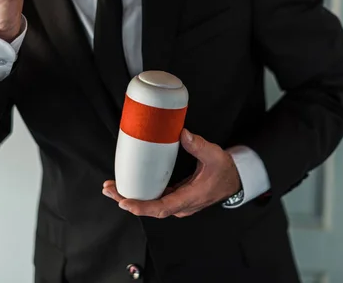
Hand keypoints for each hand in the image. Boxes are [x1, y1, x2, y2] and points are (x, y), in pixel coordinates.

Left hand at [102, 129, 241, 217]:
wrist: (233, 180)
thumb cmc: (224, 169)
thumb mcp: (214, 155)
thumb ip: (198, 145)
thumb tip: (182, 133)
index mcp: (190, 197)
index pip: (162, 207)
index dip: (142, 207)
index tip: (125, 202)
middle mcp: (181, 205)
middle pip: (150, 208)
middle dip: (127, 200)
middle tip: (109, 189)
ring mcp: (178, 203)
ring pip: (151, 205)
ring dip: (131, 198)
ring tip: (111, 188)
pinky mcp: (176, 198)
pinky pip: (155, 200)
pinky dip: (140, 195)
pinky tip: (128, 187)